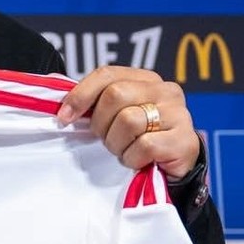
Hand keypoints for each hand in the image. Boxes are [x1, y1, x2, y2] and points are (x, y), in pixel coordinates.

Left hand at [57, 66, 199, 179]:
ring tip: (123, 150)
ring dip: (116, 143)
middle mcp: (165, 90)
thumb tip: (58, 101)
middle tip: (104, 139)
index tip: (64, 117)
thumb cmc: (138, 140)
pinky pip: (145, 145)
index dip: (80, 95)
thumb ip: (95, 103)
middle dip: (100, 123)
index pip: (106, 74)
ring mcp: (179, 113)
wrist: (172, 169)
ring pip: (128, 121)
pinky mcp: (184, 140)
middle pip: (116, 95)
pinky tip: (136, 160)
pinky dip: (132, 157)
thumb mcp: (115, 117)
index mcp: (145, 79)